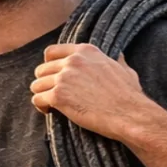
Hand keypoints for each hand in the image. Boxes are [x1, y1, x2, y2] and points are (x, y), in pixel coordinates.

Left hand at [30, 43, 166, 142]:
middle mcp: (72, 61)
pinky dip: (41, 106)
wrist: (130, 114)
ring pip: (37, 84)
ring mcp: (64, 78)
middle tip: (53, 94)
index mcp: (86, 51)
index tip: (53, 76)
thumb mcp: (125, 70)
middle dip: (44, 82)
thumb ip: (116, 61)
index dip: (49, 65)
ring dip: (42, 94)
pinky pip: (37, 99)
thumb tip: (119, 56)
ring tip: (51, 104)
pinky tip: (50, 111)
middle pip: (42, 69)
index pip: (52, 51)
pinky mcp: (58, 96)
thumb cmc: (129, 96)